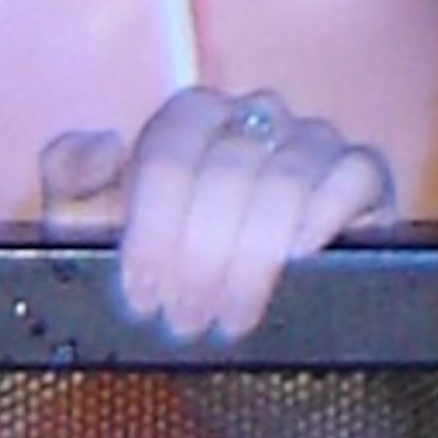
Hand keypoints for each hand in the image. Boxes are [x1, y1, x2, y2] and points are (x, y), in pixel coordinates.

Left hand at [37, 80, 394, 339]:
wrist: (231, 320)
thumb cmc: (162, 273)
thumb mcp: (92, 235)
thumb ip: (73, 183)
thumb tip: (104, 146)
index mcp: (192, 119)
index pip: (170, 146)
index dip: (154, 224)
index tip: (142, 293)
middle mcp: (256, 116)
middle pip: (228, 167)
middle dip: (201, 254)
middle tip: (186, 321)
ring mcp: (314, 139)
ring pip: (286, 176)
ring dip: (254, 256)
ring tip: (231, 317)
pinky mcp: (364, 173)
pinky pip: (353, 172)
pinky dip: (325, 213)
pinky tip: (299, 258)